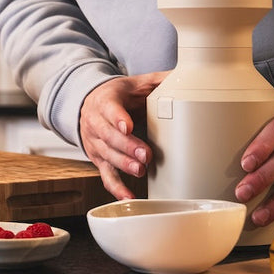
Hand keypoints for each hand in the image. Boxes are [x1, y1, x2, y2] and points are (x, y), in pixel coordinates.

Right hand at [80, 73, 166, 199]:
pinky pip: (106, 175)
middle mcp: (95, 122)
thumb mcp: (134, 83)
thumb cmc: (118, 95)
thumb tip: (183, 77)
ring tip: (140, 170)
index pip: (109, 108)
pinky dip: (116, 187)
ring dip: (123, 164)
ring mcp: (96, 143)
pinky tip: (128, 196)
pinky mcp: (99, 159)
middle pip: (108, 136)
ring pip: (106, 155)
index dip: (117, 118)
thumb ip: (157, 81)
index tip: (127, 126)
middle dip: (127, 146)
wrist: (90, 104)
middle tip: (145, 154)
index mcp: (105, 100)